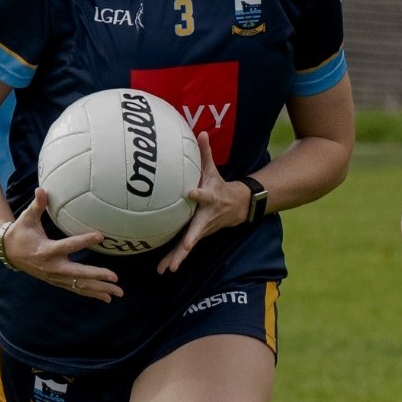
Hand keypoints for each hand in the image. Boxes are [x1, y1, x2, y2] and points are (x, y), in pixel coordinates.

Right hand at [7, 187, 123, 300]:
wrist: (9, 253)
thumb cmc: (20, 232)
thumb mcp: (27, 218)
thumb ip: (37, 205)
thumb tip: (41, 189)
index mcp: (46, 250)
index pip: (69, 245)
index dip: (85, 240)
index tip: (101, 236)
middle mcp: (52, 267)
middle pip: (78, 274)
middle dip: (98, 277)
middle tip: (116, 278)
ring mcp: (55, 277)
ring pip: (80, 285)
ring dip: (99, 290)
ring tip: (118, 293)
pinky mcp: (56, 281)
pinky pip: (76, 288)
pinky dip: (91, 293)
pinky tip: (106, 298)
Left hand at [157, 131, 245, 274]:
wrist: (238, 207)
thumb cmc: (220, 186)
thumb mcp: (214, 170)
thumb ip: (205, 152)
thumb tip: (201, 131)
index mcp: (210, 198)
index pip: (204, 194)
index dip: (199, 193)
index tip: (192, 192)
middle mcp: (206, 216)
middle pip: (197, 229)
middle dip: (191, 239)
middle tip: (186, 247)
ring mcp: (202, 229)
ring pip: (189, 244)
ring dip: (178, 257)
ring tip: (166, 269)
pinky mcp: (196, 236)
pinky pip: (184, 249)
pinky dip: (174, 259)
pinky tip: (162, 270)